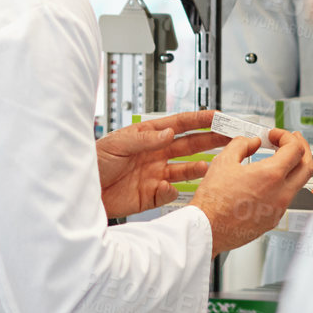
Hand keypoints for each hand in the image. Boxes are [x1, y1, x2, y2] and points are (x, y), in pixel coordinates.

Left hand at [96, 112, 224, 218]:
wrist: (82, 193)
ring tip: (215, 164)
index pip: (179, 125)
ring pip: (186, 169)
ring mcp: (155, 175)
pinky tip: (168, 187)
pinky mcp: (151, 196)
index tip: (218, 116)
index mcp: (147, 137)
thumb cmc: (92, 163)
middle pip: (190, 145)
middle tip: (230, 137)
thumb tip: (169, 132)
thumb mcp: (116, 144)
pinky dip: (173, 190)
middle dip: (211, 140)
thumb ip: (144, 138)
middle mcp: (155, 155)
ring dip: (201, 166)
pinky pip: (170, 193)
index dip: (200, 120)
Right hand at [192, 128, 312, 252]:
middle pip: (307, 166)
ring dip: (292, 168)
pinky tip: (266, 182)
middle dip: (302, 149)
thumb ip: (242, 145)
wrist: (207, 229)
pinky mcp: (272, 220)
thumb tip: (252, 142)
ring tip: (278, 160)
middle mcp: (281, 194)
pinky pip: (285, 199)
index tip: (275, 136)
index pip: (295, 149)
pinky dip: (281, 185)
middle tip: (292, 141)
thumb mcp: (223, 161)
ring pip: (297, 184)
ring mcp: (279, 209)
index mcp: (271, 176)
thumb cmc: (213, 200)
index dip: (287, 137)